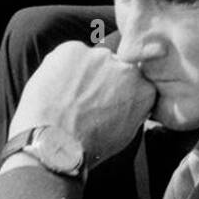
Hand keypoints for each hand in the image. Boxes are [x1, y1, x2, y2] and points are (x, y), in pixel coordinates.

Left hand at [9, 41, 156, 168]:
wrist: (54, 146)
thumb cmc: (86, 148)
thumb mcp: (125, 134)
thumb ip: (132, 108)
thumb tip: (126, 101)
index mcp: (144, 88)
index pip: (135, 79)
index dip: (118, 89)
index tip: (107, 100)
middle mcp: (127, 67)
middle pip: (113, 66)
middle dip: (101, 78)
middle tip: (83, 99)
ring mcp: (99, 56)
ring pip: (90, 60)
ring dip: (81, 73)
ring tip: (65, 97)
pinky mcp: (73, 49)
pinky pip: (68, 55)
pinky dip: (60, 68)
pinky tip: (54, 90)